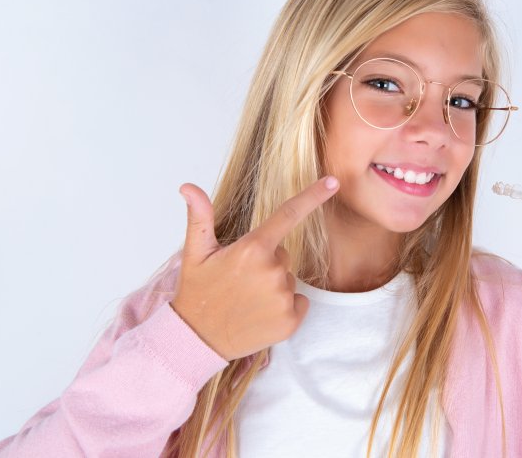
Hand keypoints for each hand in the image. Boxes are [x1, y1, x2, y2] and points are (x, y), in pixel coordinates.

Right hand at [171, 176, 339, 360]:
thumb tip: (187, 186)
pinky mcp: (290, 321)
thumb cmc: (198, 291)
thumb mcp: (195, 253)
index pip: (288, 215)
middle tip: (240, 280)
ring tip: (246, 299)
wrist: (197, 339)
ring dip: (273, 286)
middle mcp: (272, 271)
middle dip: (266, 263)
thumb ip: (199, 217)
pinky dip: (284, 307)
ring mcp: (283, 297)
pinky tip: (260, 314)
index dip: (313, 196)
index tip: (333, 182)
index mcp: (252, 249)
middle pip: (283, 255)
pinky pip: (298, 302)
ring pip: (288, 280)